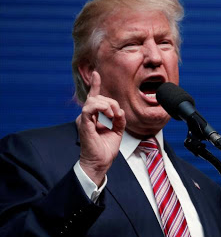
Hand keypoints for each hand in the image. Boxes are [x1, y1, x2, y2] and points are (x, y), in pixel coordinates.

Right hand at [77, 71, 125, 185]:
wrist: (100, 162)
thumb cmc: (105, 150)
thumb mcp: (117, 132)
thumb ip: (119, 120)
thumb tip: (120, 111)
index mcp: (94, 117)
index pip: (94, 98)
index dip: (95, 85)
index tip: (97, 74)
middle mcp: (88, 116)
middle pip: (98, 98)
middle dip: (112, 102)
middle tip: (118, 114)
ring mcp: (85, 119)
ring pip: (93, 100)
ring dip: (107, 104)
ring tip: (113, 115)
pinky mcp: (84, 124)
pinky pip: (89, 108)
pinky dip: (100, 107)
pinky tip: (108, 114)